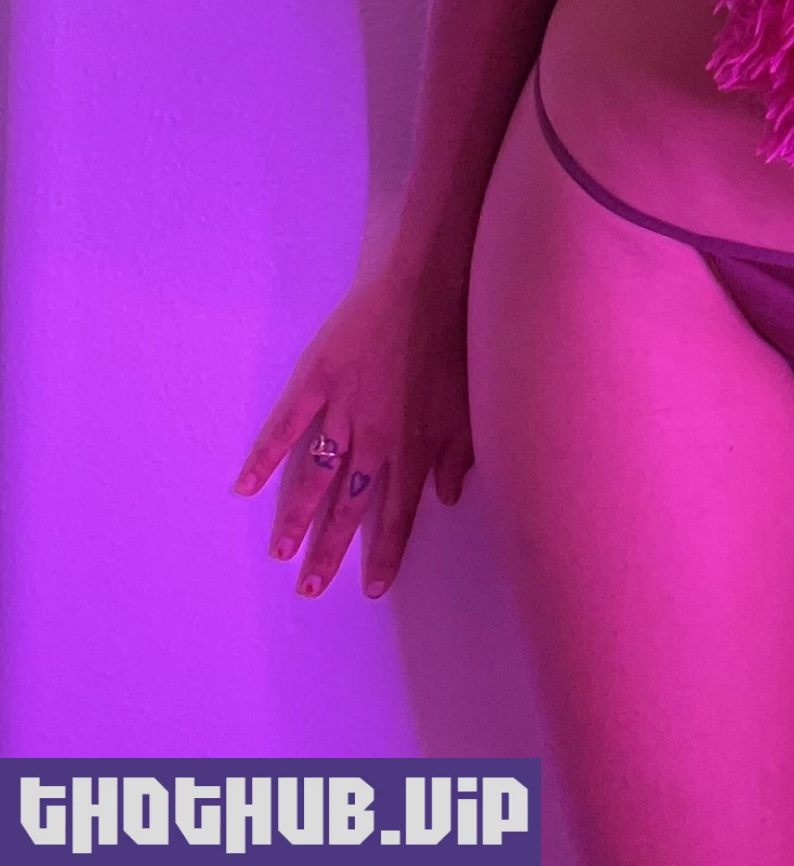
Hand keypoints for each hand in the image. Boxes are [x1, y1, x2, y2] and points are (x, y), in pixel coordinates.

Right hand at [230, 261, 472, 598]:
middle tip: (308, 589)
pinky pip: (286, 425)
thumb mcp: (468, 405)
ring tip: (279, 552)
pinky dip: (264, 456)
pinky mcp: (317, 379)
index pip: (398, 515)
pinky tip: (245, 486)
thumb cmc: (455, 342)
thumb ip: (458, 455)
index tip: (370, 588)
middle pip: (349, 507)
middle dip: (329, 551)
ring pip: (316, 476)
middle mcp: (375, 439)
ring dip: (296, 518)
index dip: (385, 552)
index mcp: (413, 447)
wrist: (427, 284)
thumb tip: (447, 497)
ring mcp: (342, 410)